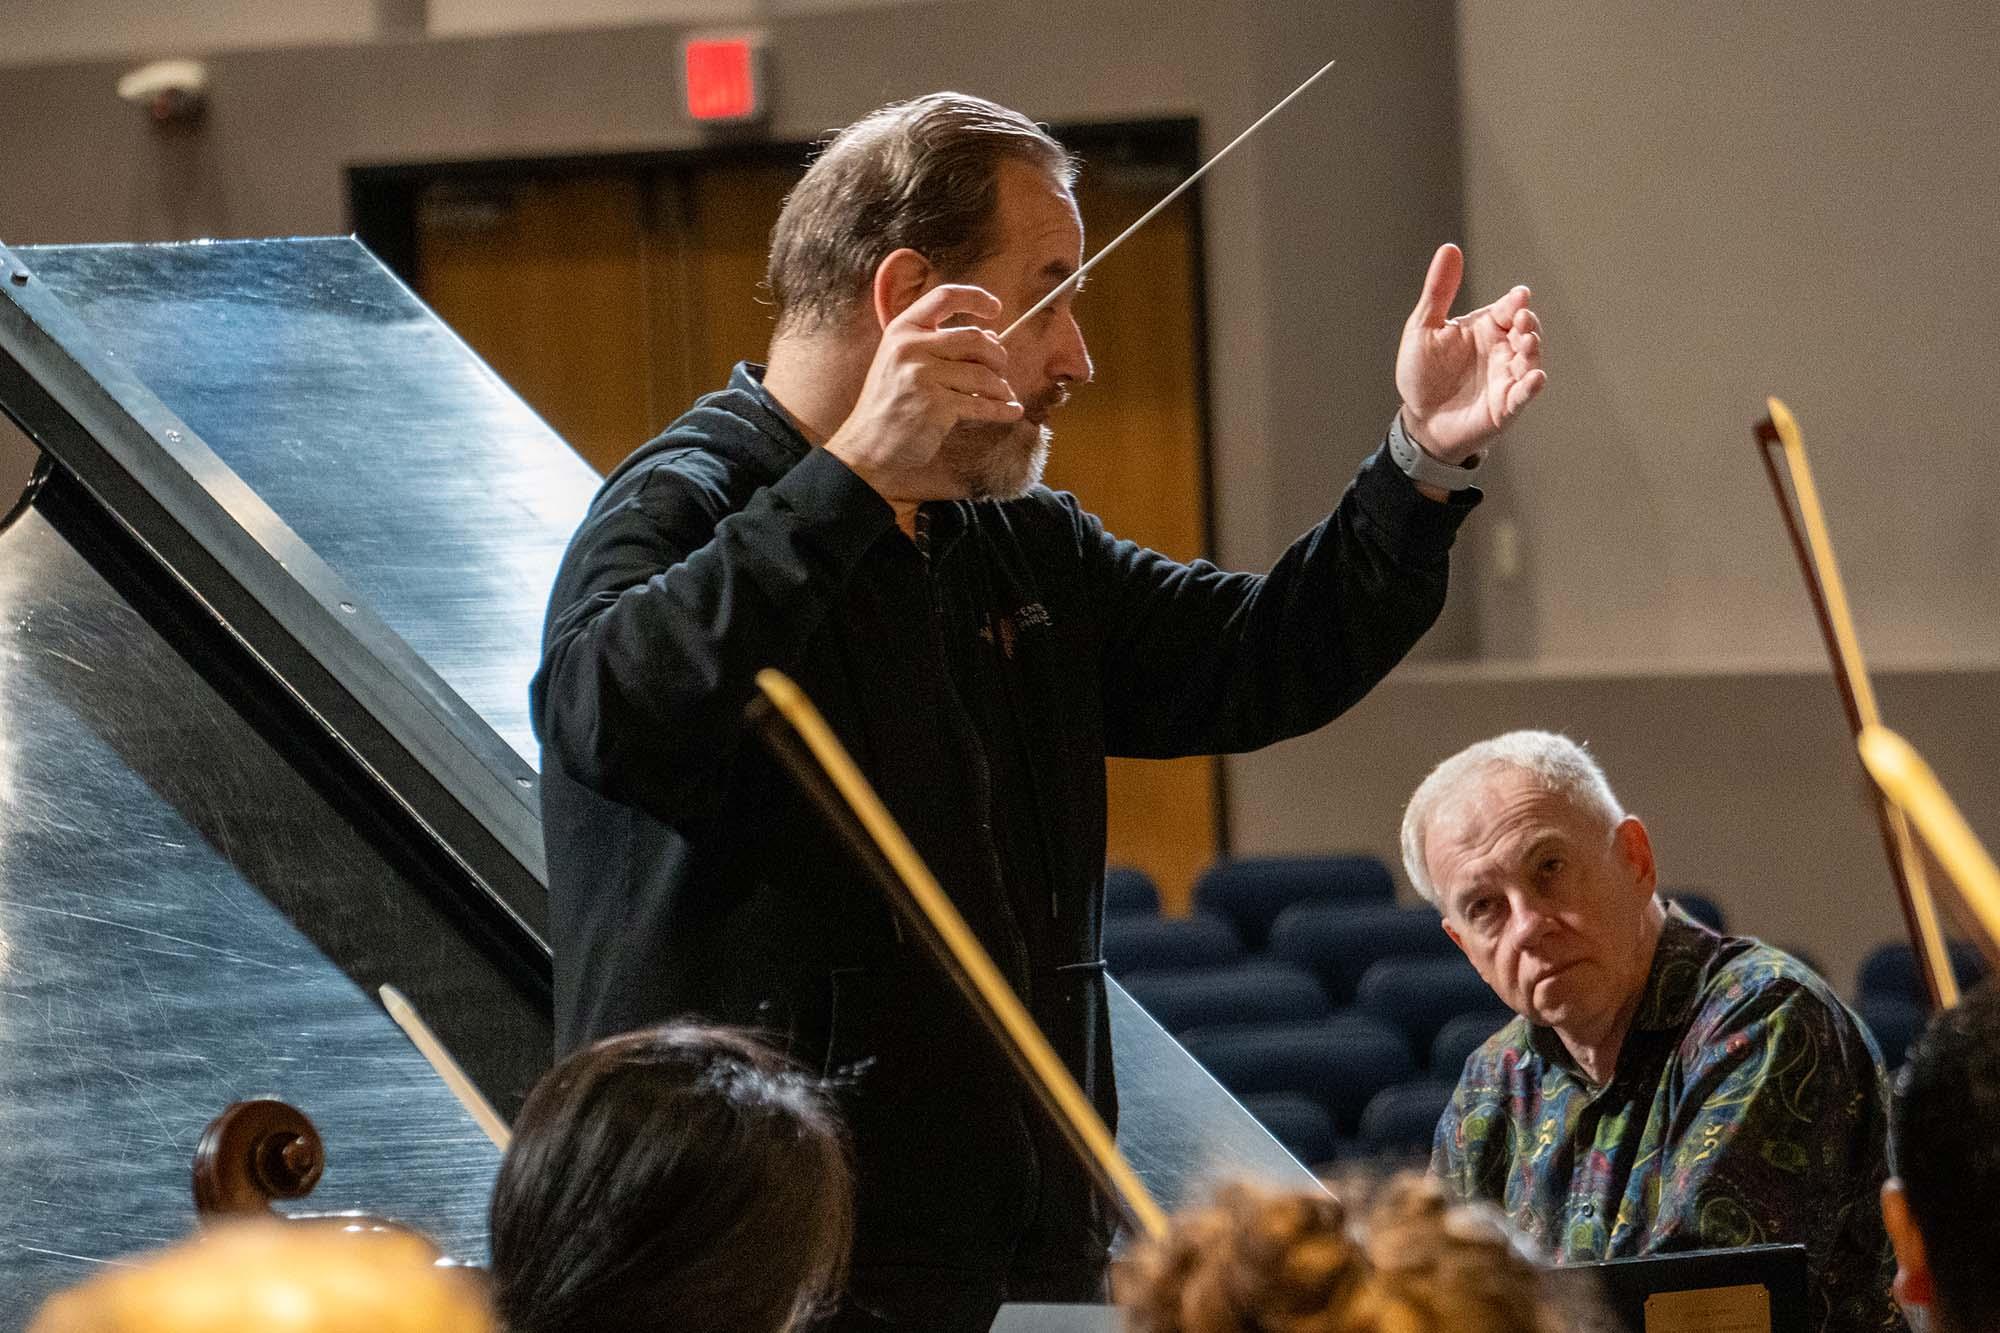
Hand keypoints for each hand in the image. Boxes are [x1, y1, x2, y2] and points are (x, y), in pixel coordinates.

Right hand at [824, 284, 1021, 502]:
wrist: (867, 444)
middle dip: (998, 355)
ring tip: (1004, 394)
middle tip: (1001, 369)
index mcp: (902, 330)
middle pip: (975, 339)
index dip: (976, 298)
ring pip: (983, 375)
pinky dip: (1002, 409)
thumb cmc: (891, 401)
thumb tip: (994, 338)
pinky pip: (982, 405)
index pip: (945, 297)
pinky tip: (1012, 411)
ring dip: (1001, 387)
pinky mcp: (936, 407)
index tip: (996, 309)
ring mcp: (923, 377)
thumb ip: (942, 345)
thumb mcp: (904, 361)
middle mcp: (910, 348)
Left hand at [1394, 243, 1545, 463]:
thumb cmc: (1423, 374)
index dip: (1516, 301)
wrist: (1418, 419)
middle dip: (1527, 324)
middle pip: (1526, 330)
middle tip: (1520, 320)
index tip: (1519, 296)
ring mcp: (1507, 377)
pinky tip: (1534, 378)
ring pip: (1530, 360)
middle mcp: (1502, 349)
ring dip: (1532, 350)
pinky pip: (1523, 395)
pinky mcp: (1506, 406)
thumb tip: (1449, 248)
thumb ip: (1439, 291)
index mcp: (1486, 327)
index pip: (1509, 307)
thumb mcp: (1424, 328)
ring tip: (1527, 342)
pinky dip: (1530, 387)